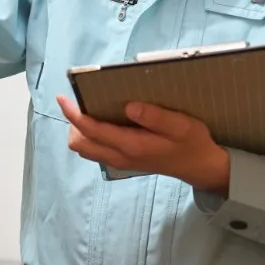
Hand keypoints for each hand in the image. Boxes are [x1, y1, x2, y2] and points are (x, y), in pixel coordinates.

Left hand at [56, 95, 230, 194]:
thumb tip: (129, 106)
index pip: (91, 130)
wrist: (200, 167)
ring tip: (89, 108)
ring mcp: (120, 161)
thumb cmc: (192, 143)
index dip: (74, 114)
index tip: (64, 97)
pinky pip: (96, 149)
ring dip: (81, 130)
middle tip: (79, 100)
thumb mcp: (181, 126)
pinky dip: (91, 135)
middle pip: (80, 143)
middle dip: (73, 122)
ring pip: (86, 148)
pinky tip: (103, 120)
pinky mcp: (124, 161)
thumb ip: (155, 117)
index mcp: (131, 145)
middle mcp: (120, 156)